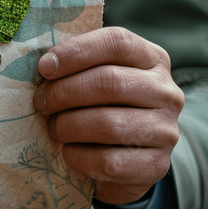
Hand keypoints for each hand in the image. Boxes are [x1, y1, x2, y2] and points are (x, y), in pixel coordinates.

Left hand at [32, 26, 182, 204]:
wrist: (129, 159)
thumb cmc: (104, 107)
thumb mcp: (98, 78)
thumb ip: (79, 66)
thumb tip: (46, 65)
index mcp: (153, 59)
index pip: (117, 43)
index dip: (76, 52)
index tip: (45, 67)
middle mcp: (167, 92)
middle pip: (110, 82)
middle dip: (64, 92)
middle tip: (40, 102)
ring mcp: (166, 130)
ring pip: (107, 124)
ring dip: (68, 126)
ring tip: (53, 128)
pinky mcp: (156, 165)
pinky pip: (108, 161)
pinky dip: (78, 156)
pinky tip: (68, 152)